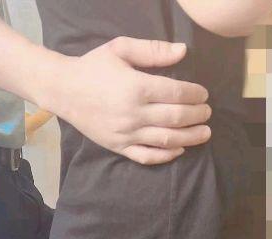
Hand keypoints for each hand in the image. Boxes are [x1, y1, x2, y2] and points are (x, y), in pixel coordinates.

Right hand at [44, 37, 210, 164]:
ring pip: (166, 140)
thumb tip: (183, 51)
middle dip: (197, 115)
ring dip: (190, 137)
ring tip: (204, 133)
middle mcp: (133, 114)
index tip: (203, 94)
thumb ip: (153, 50)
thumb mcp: (121, 49)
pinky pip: (146, 156)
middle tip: (207, 113)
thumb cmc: (94, 66)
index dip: (195, 94)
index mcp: (136, 87)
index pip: (176, 93)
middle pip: (175, 118)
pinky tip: (179, 149)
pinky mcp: (119, 147)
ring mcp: (126, 134)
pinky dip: (165, 156)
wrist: (64, 90)